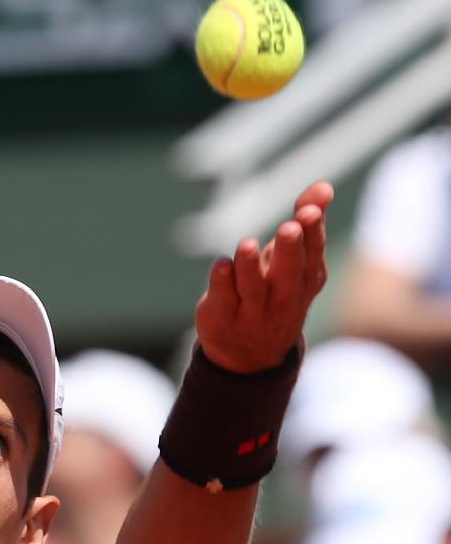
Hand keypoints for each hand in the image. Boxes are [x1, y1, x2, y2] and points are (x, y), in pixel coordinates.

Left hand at [196, 182, 333, 373]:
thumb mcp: (294, 262)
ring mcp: (252, 311)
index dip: (311, 231)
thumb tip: (324, 186)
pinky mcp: (222, 316)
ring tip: (246, 245)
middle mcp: (282, 298)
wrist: (250, 357)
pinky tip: (220, 264)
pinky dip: (221, 282)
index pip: (312, 254)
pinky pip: (223, 298)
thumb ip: (307, 223)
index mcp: (305, 281)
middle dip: (289, 250)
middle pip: (288, 273)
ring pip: (251, 288)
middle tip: (289, 228)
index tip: (308, 209)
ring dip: (249, 266)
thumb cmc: (276, 292)